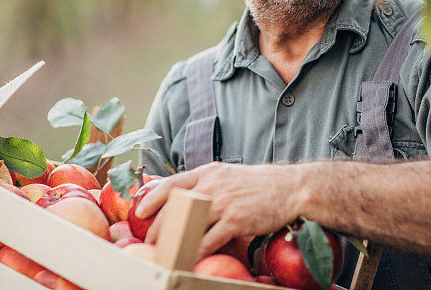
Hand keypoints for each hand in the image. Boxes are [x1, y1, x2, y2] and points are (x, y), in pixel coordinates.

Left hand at [134, 161, 306, 259]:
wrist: (290, 188)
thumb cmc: (259, 184)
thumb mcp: (229, 175)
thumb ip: (209, 183)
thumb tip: (188, 196)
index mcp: (209, 172)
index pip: (172, 182)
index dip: (152, 198)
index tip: (140, 211)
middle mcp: (212, 184)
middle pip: (175, 207)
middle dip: (158, 226)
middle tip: (150, 240)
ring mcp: (223, 202)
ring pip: (188, 224)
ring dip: (173, 241)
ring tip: (165, 251)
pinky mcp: (235, 220)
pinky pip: (208, 241)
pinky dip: (196, 252)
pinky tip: (189, 259)